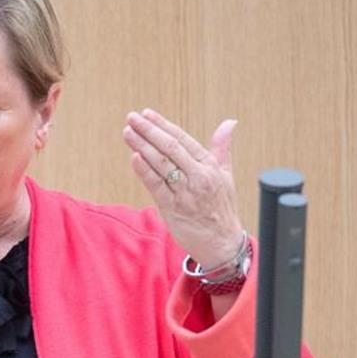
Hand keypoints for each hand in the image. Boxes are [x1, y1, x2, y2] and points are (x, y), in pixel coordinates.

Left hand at [122, 109, 243, 268]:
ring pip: (161, 164)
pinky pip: (156, 186)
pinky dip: (144, 171)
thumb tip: (229, 123)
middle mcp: (198, 177)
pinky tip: (134, 157)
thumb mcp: (226, 176)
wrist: (222, 244)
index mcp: (209, 167)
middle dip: (149, 131)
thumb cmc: (222, 208)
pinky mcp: (172, 209)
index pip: (183, 140)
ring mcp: (185, 193)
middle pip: (170, 148)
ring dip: (142, 146)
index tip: (147, 114)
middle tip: (131, 118)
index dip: (163, 125)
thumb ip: (222, 148)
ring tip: (127, 132)